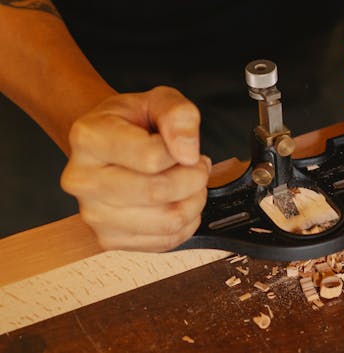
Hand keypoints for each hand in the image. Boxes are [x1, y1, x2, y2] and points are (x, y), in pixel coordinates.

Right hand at [61, 86, 210, 251]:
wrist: (108, 144)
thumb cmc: (132, 123)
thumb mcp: (159, 100)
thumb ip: (178, 115)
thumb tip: (187, 151)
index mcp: (89, 139)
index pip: (151, 157)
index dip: (184, 152)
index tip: (187, 148)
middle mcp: (83, 180)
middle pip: (158, 192)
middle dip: (194, 178)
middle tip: (197, 166)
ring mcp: (93, 215)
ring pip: (167, 221)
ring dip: (194, 201)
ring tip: (189, 183)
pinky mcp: (109, 239)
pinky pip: (166, 241)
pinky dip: (186, 222)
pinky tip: (178, 202)